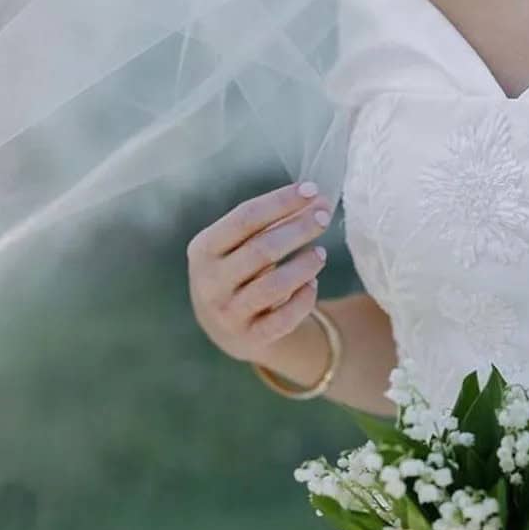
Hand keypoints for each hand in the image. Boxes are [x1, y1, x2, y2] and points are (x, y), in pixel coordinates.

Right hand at [186, 180, 332, 363]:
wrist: (226, 327)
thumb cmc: (239, 271)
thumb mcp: (239, 246)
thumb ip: (271, 223)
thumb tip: (318, 200)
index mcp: (204, 249)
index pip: (245, 218)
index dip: (280, 202)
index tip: (312, 190)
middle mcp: (210, 283)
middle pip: (261, 250)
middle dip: (298, 229)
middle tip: (324, 216)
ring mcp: (228, 313)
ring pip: (274, 286)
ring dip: (303, 266)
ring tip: (321, 254)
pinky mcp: (249, 338)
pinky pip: (283, 320)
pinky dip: (303, 300)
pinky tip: (312, 284)